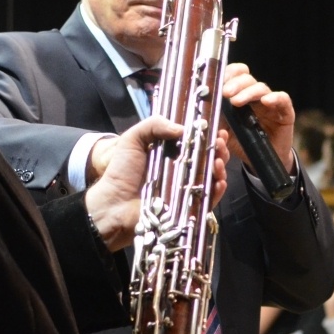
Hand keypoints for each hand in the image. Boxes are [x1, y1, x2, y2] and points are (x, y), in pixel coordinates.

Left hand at [87, 119, 227, 250]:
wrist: (114, 205)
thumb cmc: (121, 172)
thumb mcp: (133, 140)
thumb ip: (153, 125)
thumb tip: (182, 128)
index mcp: (170, 153)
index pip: (194, 141)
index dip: (207, 134)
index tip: (216, 128)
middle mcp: (180, 170)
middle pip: (207, 157)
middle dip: (218, 149)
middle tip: (220, 143)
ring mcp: (185, 189)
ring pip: (211, 176)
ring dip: (220, 167)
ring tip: (218, 160)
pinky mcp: (188, 207)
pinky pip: (208, 198)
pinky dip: (217, 189)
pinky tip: (219, 181)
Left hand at [220, 64, 295, 171]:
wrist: (261, 161)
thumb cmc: (243, 143)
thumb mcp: (225, 132)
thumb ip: (217, 121)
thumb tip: (204, 111)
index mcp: (241, 96)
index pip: (236, 75)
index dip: (228, 74)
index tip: (218, 82)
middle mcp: (256, 97)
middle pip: (247, 79)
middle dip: (235, 84)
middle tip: (226, 93)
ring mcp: (271, 103)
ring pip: (261, 87)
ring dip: (248, 92)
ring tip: (236, 102)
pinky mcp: (285, 112)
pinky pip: (283, 99)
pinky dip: (275, 98)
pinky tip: (266, 101)